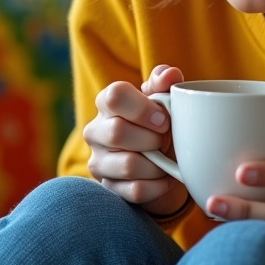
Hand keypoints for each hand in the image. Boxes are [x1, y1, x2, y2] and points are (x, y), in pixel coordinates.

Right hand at [83, 64, 188, 216]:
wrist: (161, 159)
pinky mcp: (108, 188)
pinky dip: (157, 185)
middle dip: (152, 138)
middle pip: (118, 132)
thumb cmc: (159, 121)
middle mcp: (95, 130)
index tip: (163, 119)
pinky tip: (164, 178)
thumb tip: (170, 75)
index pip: (114, 96)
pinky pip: (135, 189)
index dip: (142, 108)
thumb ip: (165, 81)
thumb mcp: (164, 97)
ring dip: (157, 164)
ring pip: (128, 164)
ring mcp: (98, 161)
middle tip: (166, 139)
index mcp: (107, 102)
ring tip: (165, 160)